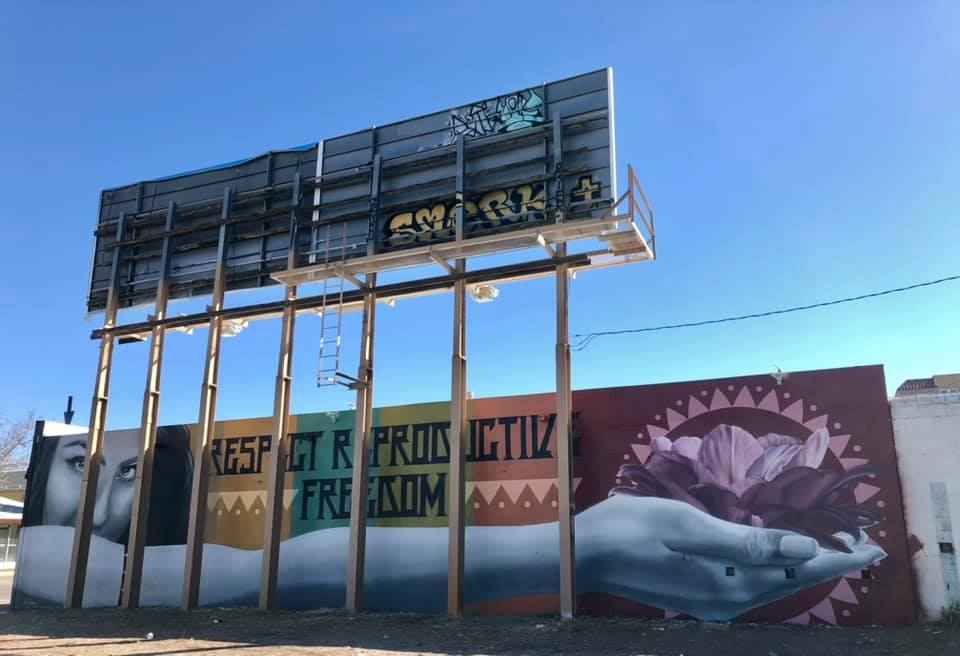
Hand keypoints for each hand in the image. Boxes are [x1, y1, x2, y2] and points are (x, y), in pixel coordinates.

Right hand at [577, 494, 884, 620]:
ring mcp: (713, 602)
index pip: (799, 572)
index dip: (838, 558)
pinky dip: (776, 571)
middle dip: (828, 563)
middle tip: (863, 546)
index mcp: (730, 583)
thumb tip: (805, 550)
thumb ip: (748, 541)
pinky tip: (779, 558)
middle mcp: (728, 601)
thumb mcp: (689, 528)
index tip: (873, 548)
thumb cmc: (632, 529)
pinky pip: (752, 585)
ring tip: (832, 550)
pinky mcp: (700, 596)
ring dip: (804, 569)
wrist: (586, 554)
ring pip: (774, 586)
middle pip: (792, 583)